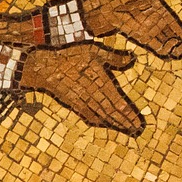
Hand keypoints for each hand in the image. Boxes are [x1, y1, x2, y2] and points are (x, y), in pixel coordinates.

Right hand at [20, 42, 141, 135]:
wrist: (43, 67)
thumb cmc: (69, 56)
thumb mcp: (93, 51)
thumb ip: (113, 56)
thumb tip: (132, 58)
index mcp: (97, 81)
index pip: (116, 102)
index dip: (127, 113)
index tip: (138, 122)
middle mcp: (90, 94)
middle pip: (110, 112)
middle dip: (124, 122)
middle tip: (136, 130)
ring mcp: (80, 101)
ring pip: (100, 116)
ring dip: (114, 124)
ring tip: (126, 129)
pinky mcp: (72, 103)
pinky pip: (87, 115)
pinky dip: (98, 121)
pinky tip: (104, 124)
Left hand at [82, 0, 181, 58]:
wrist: (99, 3)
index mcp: (160, 11)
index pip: (178, 28)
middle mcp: (157, 25)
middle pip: (177, 40)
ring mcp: (150, 32)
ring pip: (170, 46)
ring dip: (181, 50)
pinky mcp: (141, 37)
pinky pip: (158, 48)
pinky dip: (169, 51)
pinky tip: (178, 53)